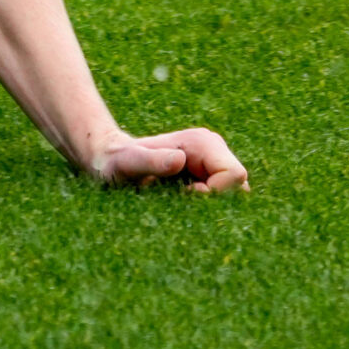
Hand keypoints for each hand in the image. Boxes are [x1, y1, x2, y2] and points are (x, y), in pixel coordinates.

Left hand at [87, 127, 247, 193]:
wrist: (110, 161)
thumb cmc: (116, 162)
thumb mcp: (128, 164)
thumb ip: (151, 161)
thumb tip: (179, 160)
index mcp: (202, 142)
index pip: (234, 175)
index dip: (215, 193)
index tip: (185, 194)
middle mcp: (213, 149)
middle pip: (238, 186)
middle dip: (214, 200)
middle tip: (180, 196)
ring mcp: (212, 161)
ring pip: (233, 195)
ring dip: (210, 205)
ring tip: (179, 197)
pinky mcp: (209, 174)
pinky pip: (223, 198)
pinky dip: (206, 206)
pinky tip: (181, 201)